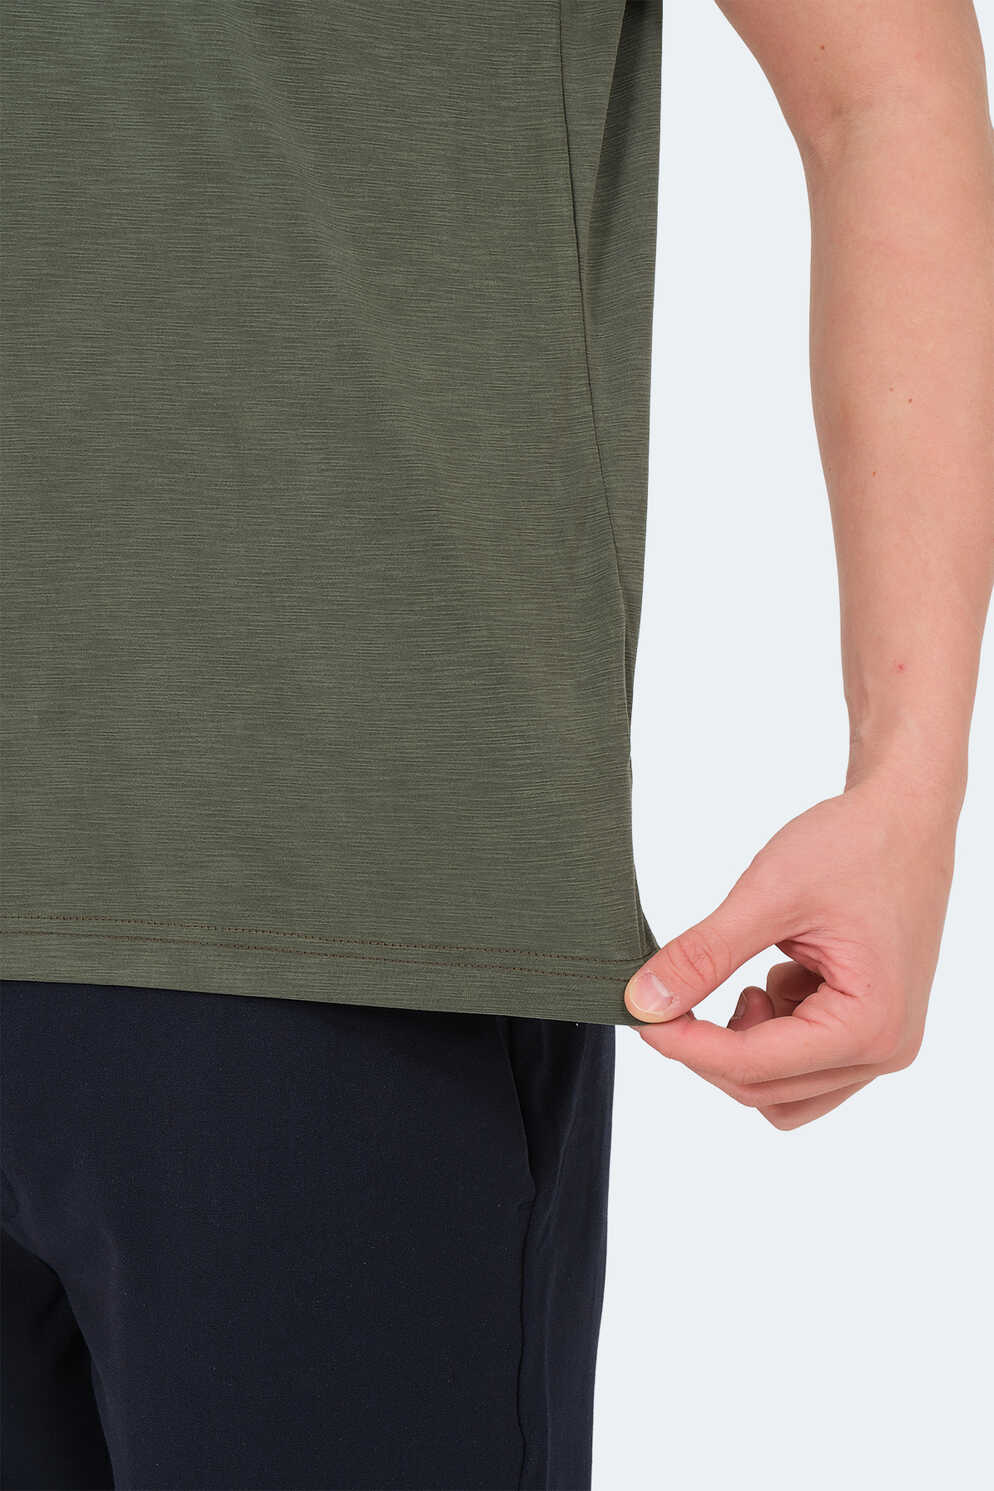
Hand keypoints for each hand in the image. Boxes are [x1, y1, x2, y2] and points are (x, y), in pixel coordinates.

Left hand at [624, 773, 958, 1127]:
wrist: (905, 818)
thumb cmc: (854, 846)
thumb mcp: (767, 895)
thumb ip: (704, 955)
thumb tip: (643, 1002)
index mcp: (869, 1025)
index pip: (752, 1066)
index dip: (685, 1045)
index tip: (641, 1014)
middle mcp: (885, 1051)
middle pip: (764, 1090)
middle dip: (709, 1047)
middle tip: (671, 993)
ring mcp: (882, 1046)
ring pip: (783, 1089)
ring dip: (744, 1046)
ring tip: (747, 975)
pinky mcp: (871, 1031)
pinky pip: (802, 1064)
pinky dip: (772, 1030)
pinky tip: (780, 969)